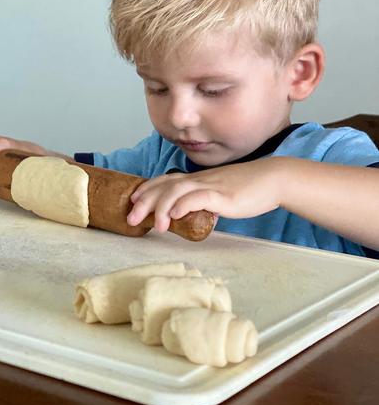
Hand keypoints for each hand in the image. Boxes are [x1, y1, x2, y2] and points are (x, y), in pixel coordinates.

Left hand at [127, 158, 282, 231]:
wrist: (273, 178)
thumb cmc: (249, 187)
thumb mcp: (222, 194)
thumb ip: (208, 202)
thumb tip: (201, 215)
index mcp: (198, 179)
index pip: (165, 180)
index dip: (147, 188)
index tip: (134, 199)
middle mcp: (199, 180)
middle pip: (164, 186)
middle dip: (144, 201)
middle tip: (131, 219)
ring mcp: (210, 186)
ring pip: (176, 191)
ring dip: (161, 207)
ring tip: (155, 225)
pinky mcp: (223, 195)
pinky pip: (198, 197)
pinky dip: (183, 205)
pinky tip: (175, 216)